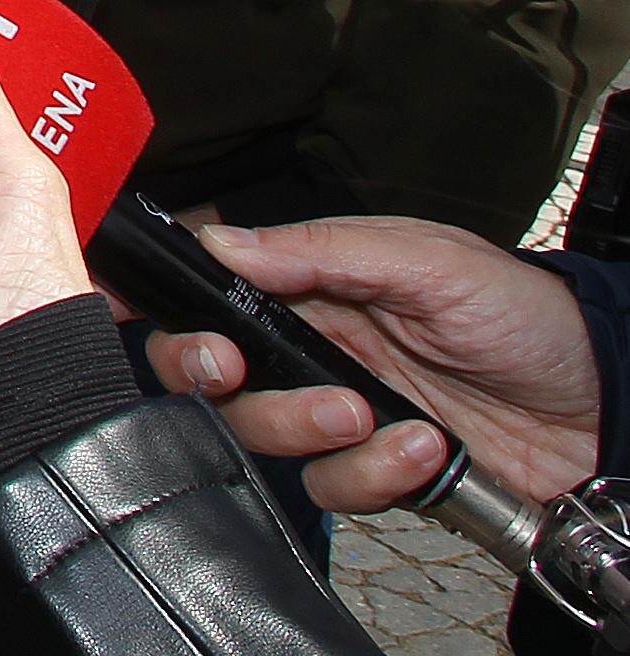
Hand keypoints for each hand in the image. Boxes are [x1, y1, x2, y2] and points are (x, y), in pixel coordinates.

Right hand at [136, 214, 603, 509]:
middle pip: (206, 369)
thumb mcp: (428, 260)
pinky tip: (421, 448)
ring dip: (303, 426)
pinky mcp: (373, 470)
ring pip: (256, 432)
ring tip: (369, 413)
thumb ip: (322, 249)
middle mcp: (310, 345)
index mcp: (312, 281)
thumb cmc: (525, 316)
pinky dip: (371, 474)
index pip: (208, 286)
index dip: (161, 303)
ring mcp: (337, 410)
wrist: (603, 409)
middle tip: (233, 370)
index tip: (143, 315)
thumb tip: (222, 239)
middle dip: (205, 373)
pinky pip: (329, 486)